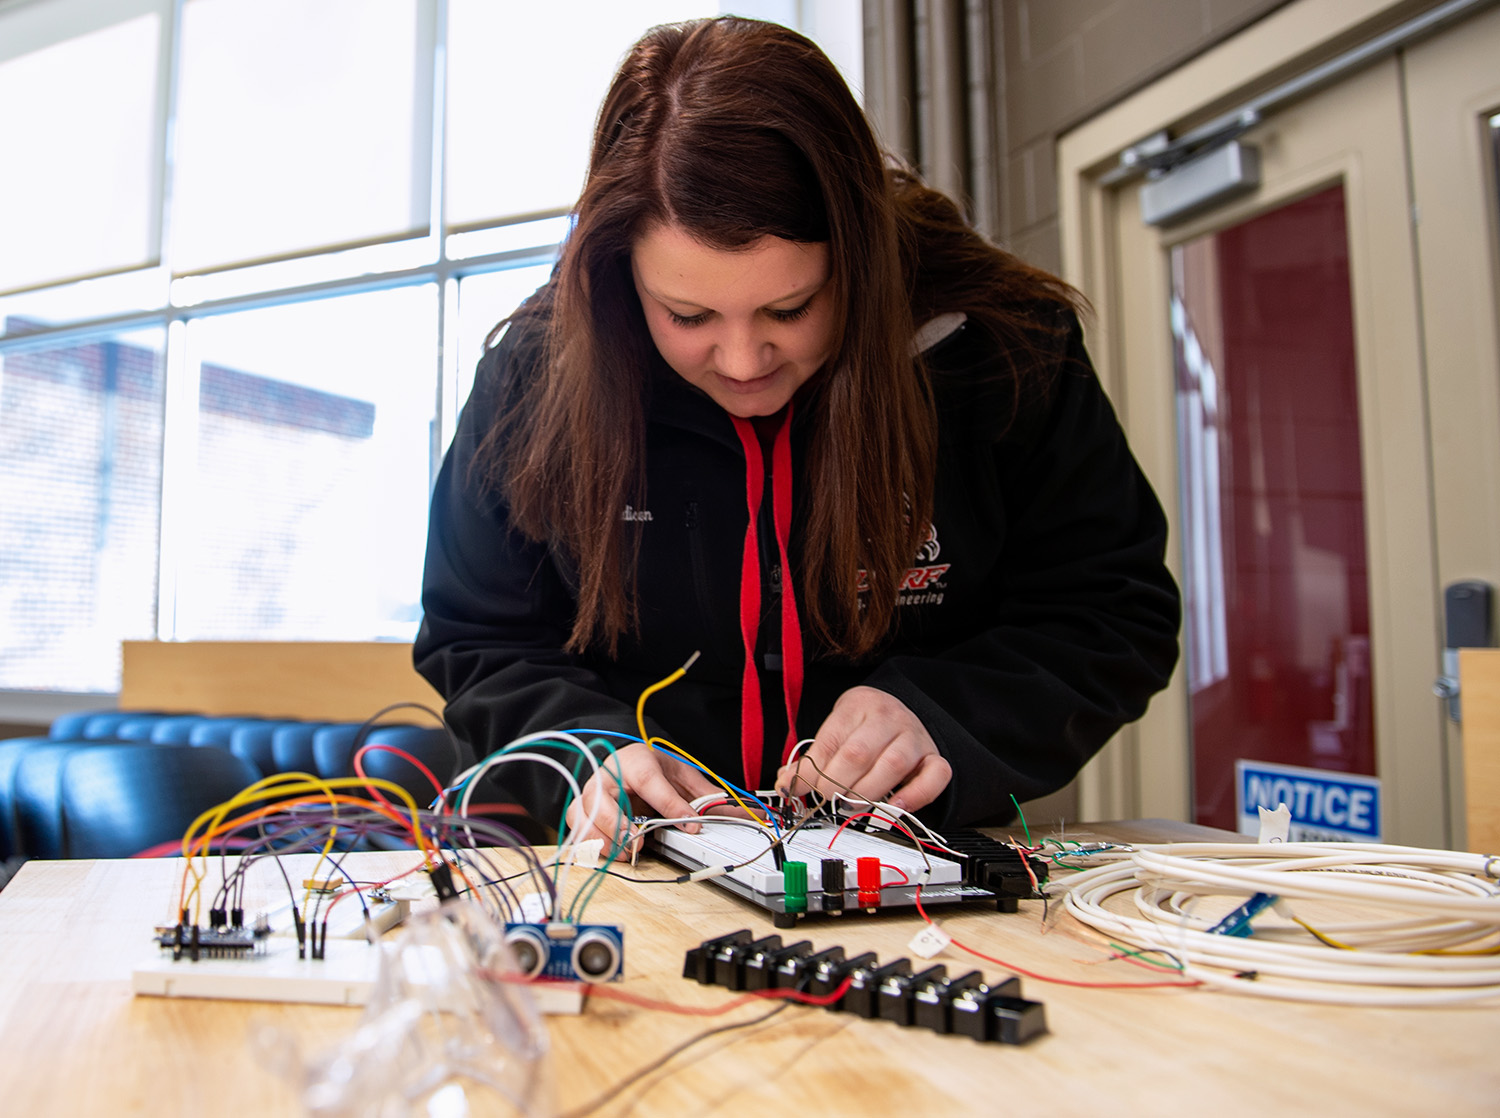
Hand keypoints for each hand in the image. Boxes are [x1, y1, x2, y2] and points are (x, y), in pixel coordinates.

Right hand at [564, 741, 720, 859]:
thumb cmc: (651, 769)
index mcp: (635, 760)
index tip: (690, 824)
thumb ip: (704, 795)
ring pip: (584, 815)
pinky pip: (577, 830)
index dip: (670, 804)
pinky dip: (591, 845)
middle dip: (619, 823)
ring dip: (603, 838)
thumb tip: (740, 812)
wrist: (622, 763)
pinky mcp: (580, 811)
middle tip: (638, 842)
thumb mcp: (681, 775)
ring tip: (625, 852)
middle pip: (603, 797)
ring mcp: (590, 793)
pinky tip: (610, 854)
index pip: (650, 779)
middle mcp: (607, 775)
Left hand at [775, 686, 950, 813]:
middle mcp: (889, 718)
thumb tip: (786, 784)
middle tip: (827, 798)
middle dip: (836, 784)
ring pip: (892, 766)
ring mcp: (915, 737)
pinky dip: (914, 796)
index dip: (811, 771)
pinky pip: (934, 777)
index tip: (797, 789)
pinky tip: (894, 807)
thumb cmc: (865, 726)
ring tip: (850, 804)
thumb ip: (813, 758)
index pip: (831, 741)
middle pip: (858, 753)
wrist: (903, 710)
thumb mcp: (836, 731)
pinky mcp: (934, 757)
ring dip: (866, 792)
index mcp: (858, 706)